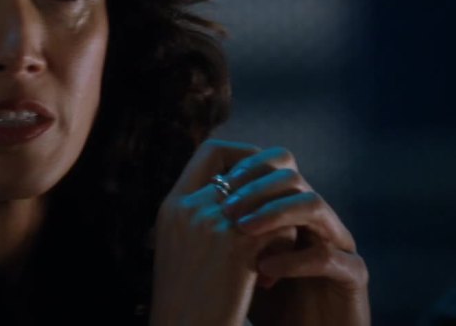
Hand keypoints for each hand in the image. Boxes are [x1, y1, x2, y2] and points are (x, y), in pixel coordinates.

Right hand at [149, 140, 296, 325]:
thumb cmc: (183, 304)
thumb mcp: (178, 251)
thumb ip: (198, 220)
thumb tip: (239, 195)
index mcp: (171, 206)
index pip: (211, 151)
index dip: (243, 157)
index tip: (259, 180)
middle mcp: (190, 208)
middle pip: (250, 170)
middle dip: (273, 192)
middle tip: (282, 216)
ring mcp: (212, 224)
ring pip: (271, 199)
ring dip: (281, 223)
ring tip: (274, 252)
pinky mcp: (237, 247)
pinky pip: (281, 229)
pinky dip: (283, 250)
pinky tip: (269, 279)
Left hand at [219, 145, 369, 325]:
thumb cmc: (264, 306)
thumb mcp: (237, 263)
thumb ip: (223, 230)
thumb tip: (186, 197)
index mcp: (292, 211)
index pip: (273, 167)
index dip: (245, 167)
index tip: (215, 182)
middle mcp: (317, 221)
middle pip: (291, 178)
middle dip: (255, 187)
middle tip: (225, 207)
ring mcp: (339, 244)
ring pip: (314, 206)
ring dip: (274, 213)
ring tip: (241, 230)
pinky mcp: (353, 276)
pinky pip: (328, 256)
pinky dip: (293, 260)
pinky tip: (264, 271)